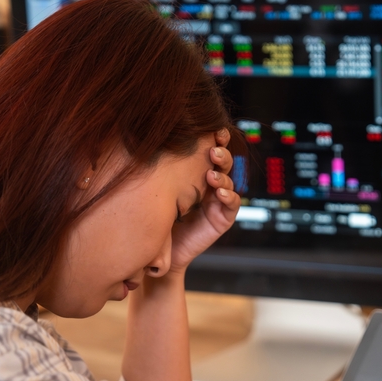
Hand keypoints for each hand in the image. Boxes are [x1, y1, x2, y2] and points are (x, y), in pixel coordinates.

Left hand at [169, 128, 240, 271]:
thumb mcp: (157, 190)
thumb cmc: (157, 218)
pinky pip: (232, 204)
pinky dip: (228, 197)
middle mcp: (208, 184)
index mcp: (194, 172)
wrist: (163, 252)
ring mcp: (217, 200)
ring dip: (222, 175)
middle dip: (221, 153)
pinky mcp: (223, 218)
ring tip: (211, 175)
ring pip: (228, 181)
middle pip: (222, 162)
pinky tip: (219, 193)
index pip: (206, 151)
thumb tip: (149, 141)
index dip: (213, 139)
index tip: (211, 128)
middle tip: (213, 150)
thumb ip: (161, 171)